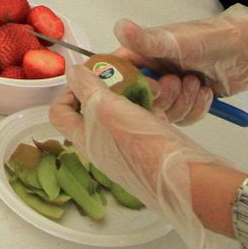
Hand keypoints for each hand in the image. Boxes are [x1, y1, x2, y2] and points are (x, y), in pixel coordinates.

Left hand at [50, 64, 234, 248]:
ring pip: (124, 110)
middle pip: (95, 107)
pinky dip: (153, 107)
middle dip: (109, 85)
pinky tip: (163, 103)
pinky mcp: (152, 147)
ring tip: (150, 86)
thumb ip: (86, 88)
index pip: (60, 113)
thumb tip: (71, 71)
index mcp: (85, 139)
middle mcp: (103, 145)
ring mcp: (128, 147)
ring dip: (135, 93)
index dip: (68, 90)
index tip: (86, 75)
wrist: (187, 177)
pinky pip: (147, 120)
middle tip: (124, 73)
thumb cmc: (143, 147)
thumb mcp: (107, 109)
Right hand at [113, 4, 247, 101]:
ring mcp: (172, 88)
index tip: (150, 88)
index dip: (129, 87)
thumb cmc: (212, 40)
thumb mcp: (178, 42)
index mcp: (144, 53)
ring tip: (198, 84)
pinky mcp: (189, 101)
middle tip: (180, 82)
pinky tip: (207, 93)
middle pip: (142, 100)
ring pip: (164, 112)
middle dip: (164, 97)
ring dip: (183, 103)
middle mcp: (154, 71)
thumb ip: (147, 40)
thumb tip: (119, 26)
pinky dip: (197, 109)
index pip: (120, 73)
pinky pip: (184, 118)